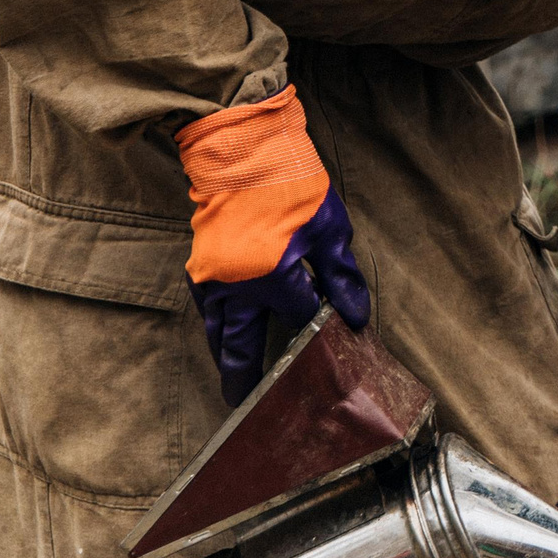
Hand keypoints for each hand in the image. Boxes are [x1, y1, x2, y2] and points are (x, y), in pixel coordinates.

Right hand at [176, 86, 371, 404]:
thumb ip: (341, 277)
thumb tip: (357, 317)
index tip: (333, 348)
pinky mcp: (201, 267)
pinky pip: (207, 311)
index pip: (301, 322)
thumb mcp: (330, 228)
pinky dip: (216, 328)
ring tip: (236, 382)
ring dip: (228, 357)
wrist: (242, 150)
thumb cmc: (292, 184)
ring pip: (219, 334)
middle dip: (249, 378)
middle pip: (243, 347)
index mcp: (274, 279)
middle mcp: (237, 288)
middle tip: (251, 407)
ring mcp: (213, 280)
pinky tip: (224, 335)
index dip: (318, 335)